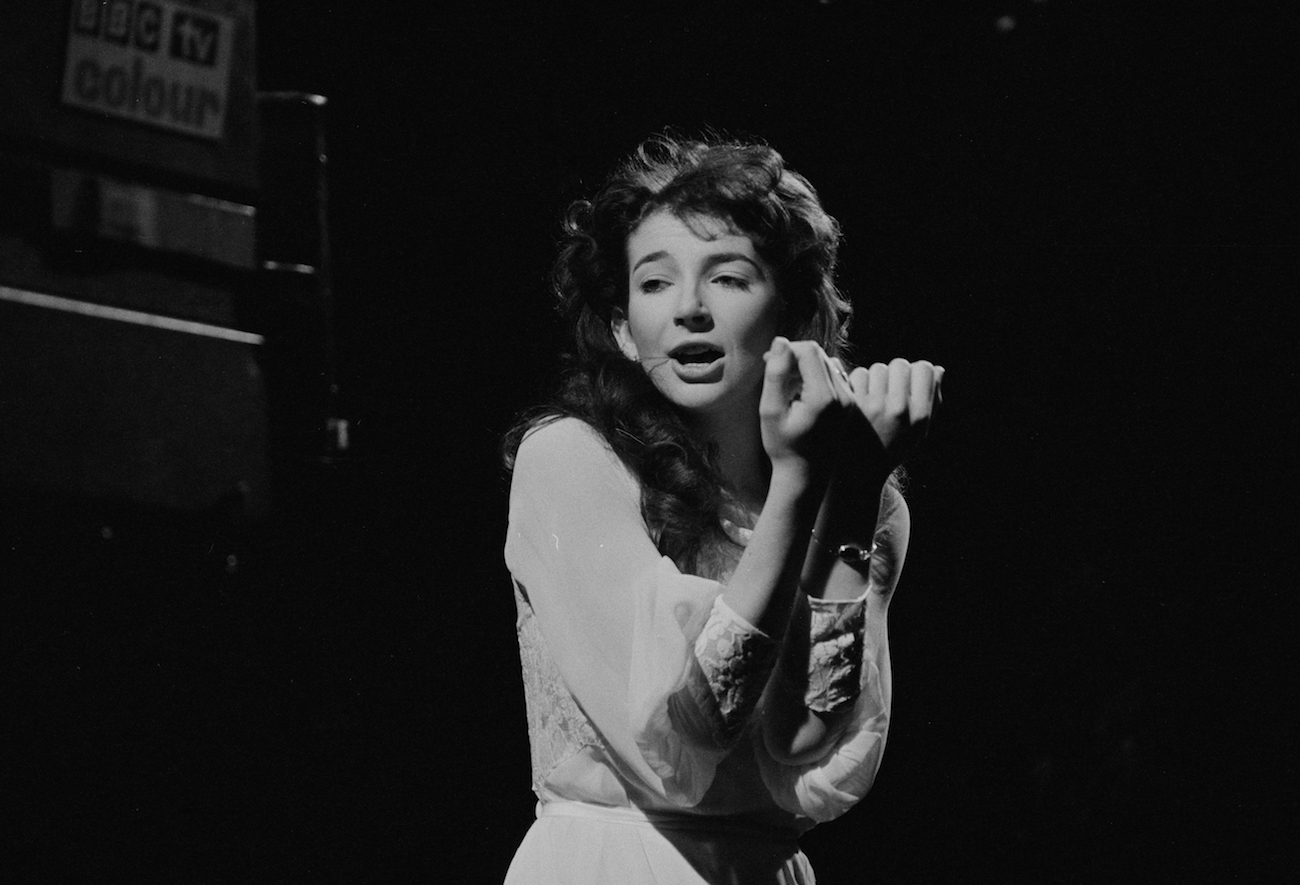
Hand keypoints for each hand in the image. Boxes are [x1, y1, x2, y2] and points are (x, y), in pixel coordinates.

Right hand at [759, 337, 854, 476]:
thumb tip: (781, 341)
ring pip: (828, 364)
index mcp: (823, 398)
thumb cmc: (782, 446)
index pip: (809, 351)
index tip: (768, 361)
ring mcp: (849, 402)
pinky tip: (800, 393)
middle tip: (774, 369)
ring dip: (805, 366)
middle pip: (820, 355)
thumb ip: (775, 375)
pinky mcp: (850, 406)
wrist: (806, 476)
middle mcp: (842, 397)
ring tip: (786, 383)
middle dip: (795, 355)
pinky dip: (816, 377)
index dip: (787, 349)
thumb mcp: (770, 411)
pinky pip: (834, 378)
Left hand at [841, 358, 943, 474]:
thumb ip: (932, 401)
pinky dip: (859, 384)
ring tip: (875, 396)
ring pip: (878, 369)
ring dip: (877, 378)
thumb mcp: (919, 432)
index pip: (925, 369)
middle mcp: (898, 410)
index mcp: (919, 416)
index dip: (918, 370)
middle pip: (900, 364)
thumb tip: (938, 369)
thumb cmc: (892, 447)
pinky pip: (859, 375)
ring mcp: (873, 407)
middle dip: (896, 372)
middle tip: (891, 387)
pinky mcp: (852, 405)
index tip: (912, 380)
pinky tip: (861, 398)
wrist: (858, 470)